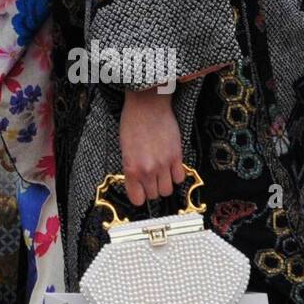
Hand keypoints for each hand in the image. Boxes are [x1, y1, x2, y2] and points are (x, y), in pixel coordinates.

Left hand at [119, 89, 184, 206]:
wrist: (147, 104)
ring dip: (164, 184)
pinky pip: (180, 177)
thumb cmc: (132, 122)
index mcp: (131, 167)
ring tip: (160, 173)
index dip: (138, 196)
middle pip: (154, 195)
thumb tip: (137, 182)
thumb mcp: (124, 147)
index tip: (139, 192)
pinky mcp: (177, 156)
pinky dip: (175, 175)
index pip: (137, 198)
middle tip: (149, 178)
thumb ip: (131, 167)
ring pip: (168, 190)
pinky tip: (170, 166)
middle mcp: (148, 169)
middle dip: (151, 189)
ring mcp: (164, 164)